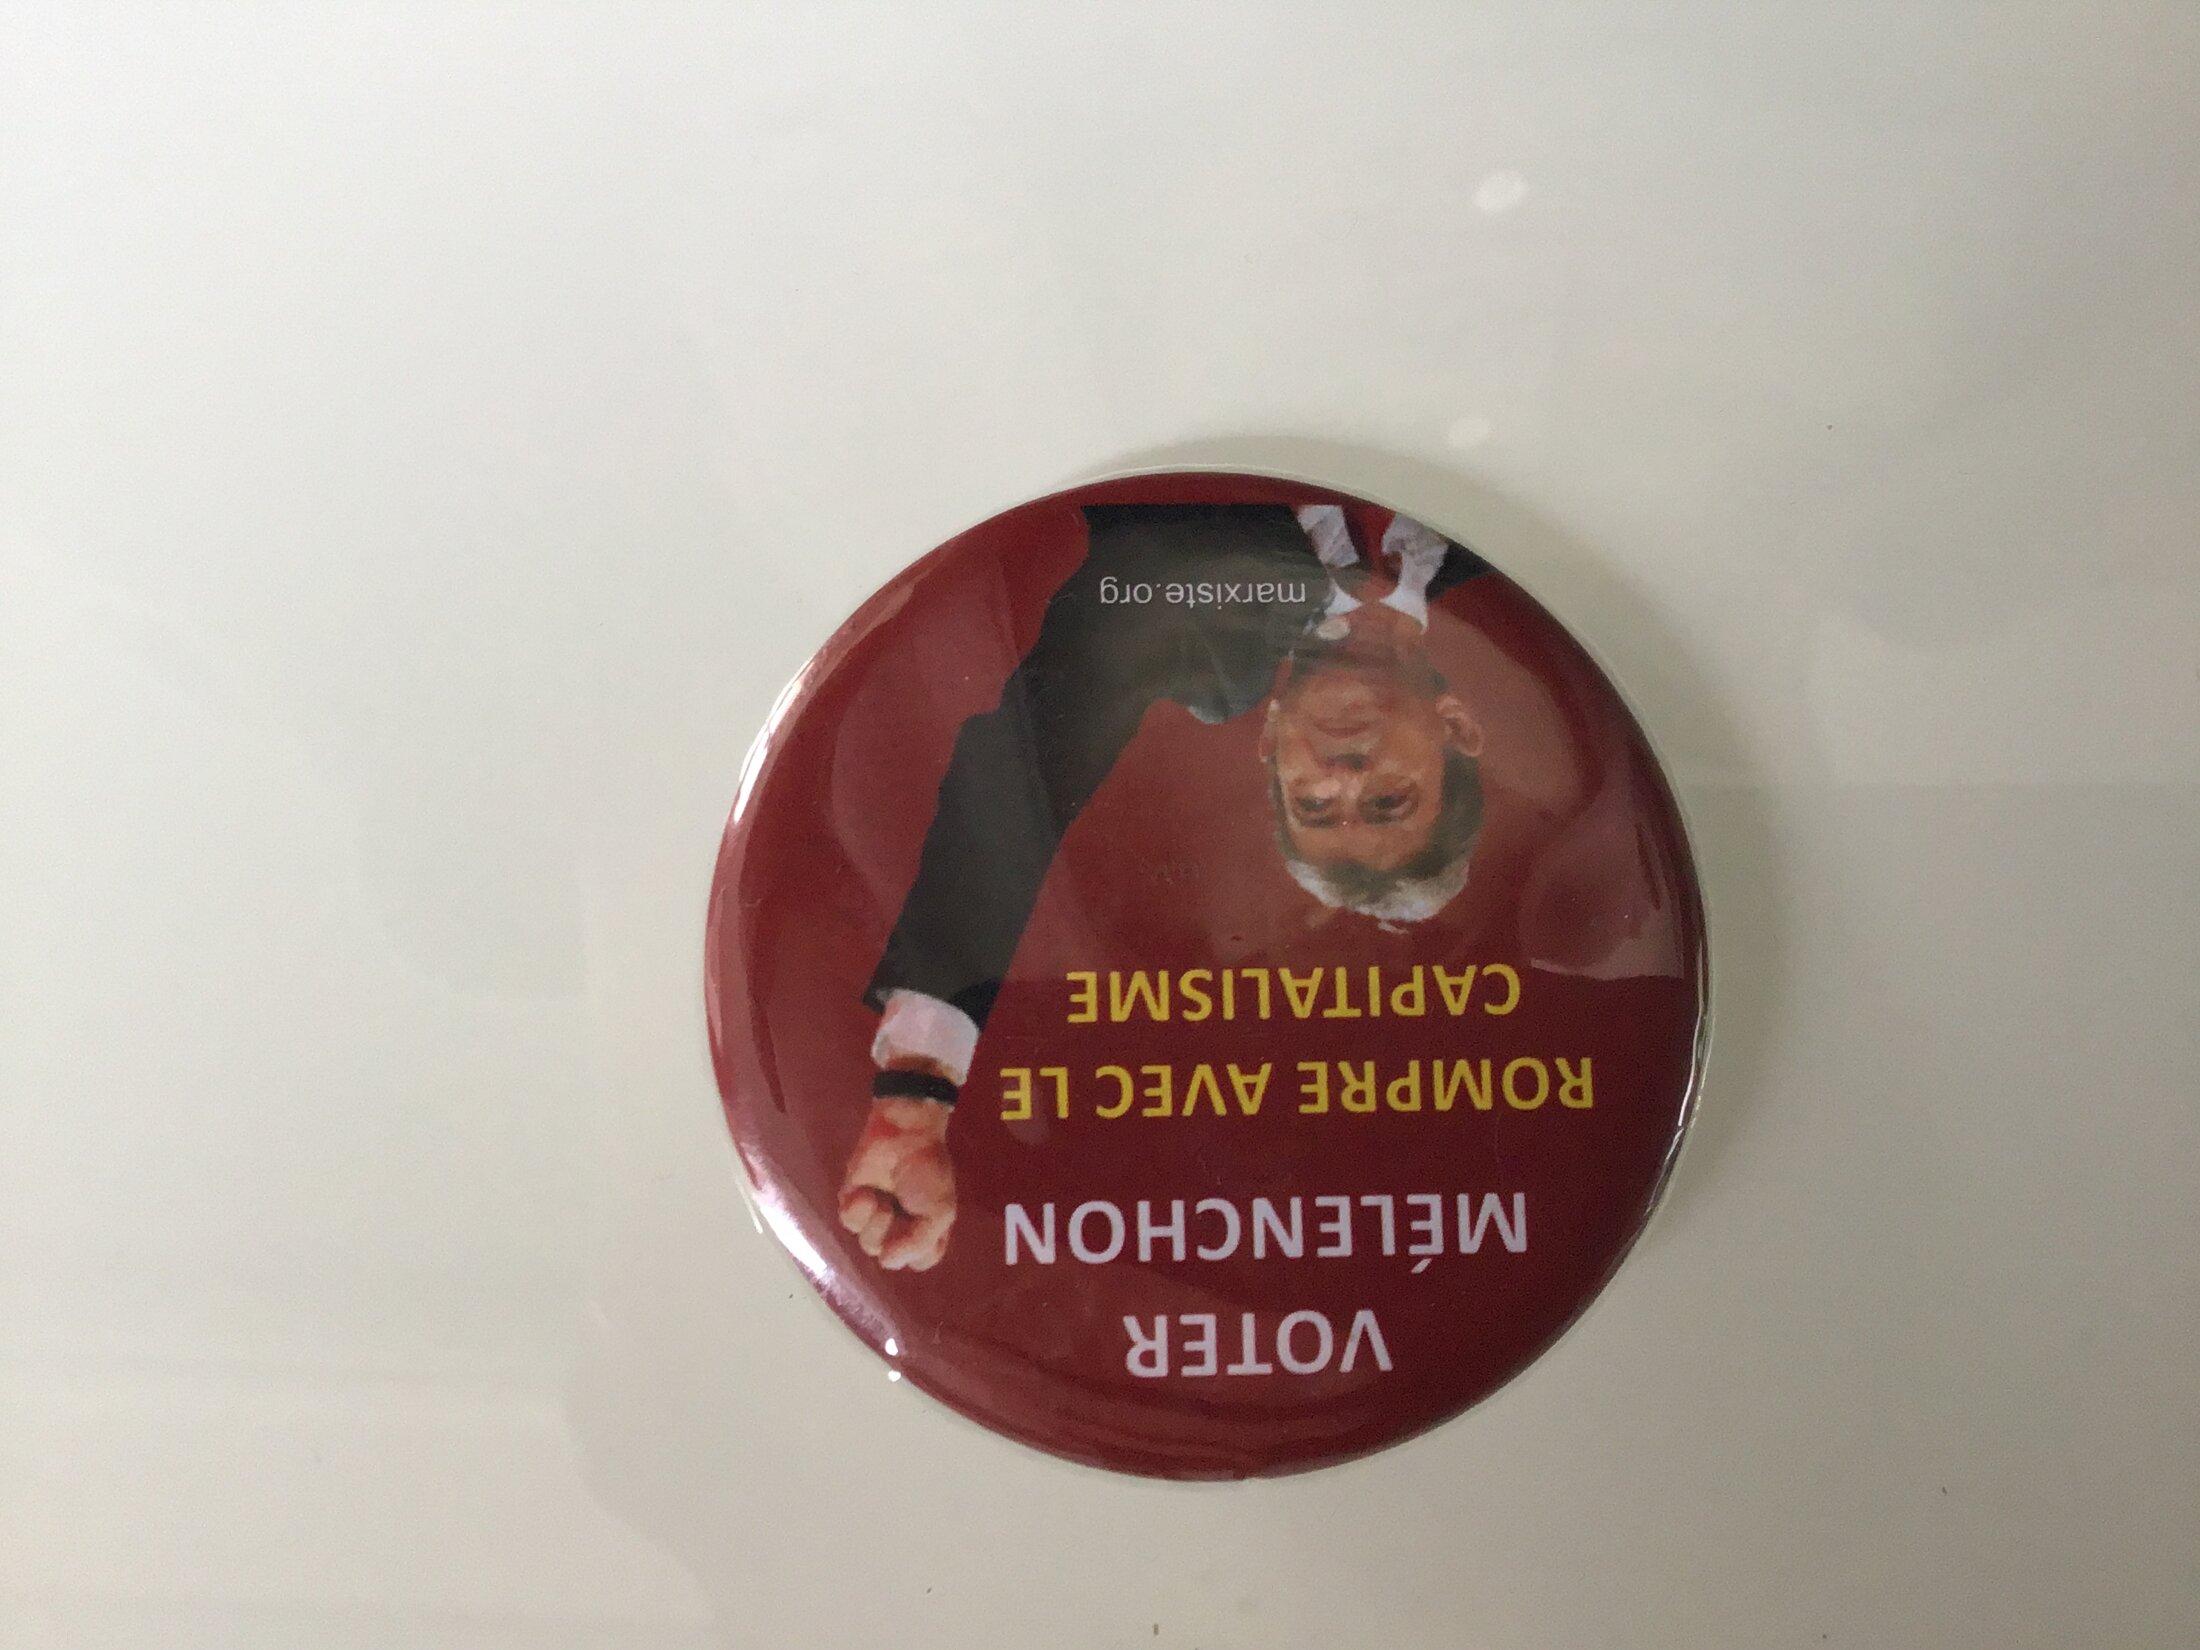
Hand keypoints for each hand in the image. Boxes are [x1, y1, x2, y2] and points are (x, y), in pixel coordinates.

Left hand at [838, 1093, 956, 1270]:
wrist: (905, 1134)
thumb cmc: (927, 1169)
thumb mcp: (940, 1211)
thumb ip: (919, 1244)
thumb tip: (886, 1261)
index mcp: (928, 1228)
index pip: (922, 1260)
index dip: (919, 1253)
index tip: (923, 1231)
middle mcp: (901, 1227)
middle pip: (891, 1259)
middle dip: (892, 1239)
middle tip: (898, 1212)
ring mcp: (875, 1216)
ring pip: (868, 1243)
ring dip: (874, 1224)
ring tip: (880, 1199)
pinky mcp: (853, 1201)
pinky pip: (849, 1222)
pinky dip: (857, 1211)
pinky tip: (866, 1194)